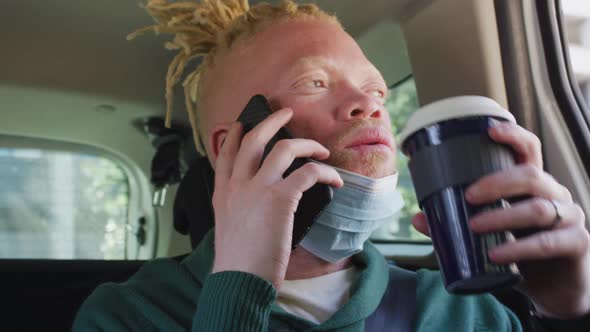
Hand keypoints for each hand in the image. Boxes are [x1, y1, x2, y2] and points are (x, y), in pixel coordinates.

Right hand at [211, 108, 342, 289]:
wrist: (239, 280)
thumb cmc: (238, 261)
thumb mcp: (228, 228)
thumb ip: (239, 208)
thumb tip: (260, 203)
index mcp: (223, 192)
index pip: (227, 153)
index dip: (237, 134)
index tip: (244, 124)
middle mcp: (238, 184)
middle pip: (254, 139)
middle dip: (272, 120)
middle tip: (285, 112)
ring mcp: (258, 188)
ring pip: (285, 148)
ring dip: (308, 145)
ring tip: (322, 151)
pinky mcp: (280, 198)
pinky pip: (309, 172)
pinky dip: (326, 173)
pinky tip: (335, 181)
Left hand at [412, 121, 589, 317]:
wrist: (555, 286)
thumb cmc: (521, 249)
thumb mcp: (490, 233)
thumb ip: (457, 224)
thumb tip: (419, 217)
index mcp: (533, 184)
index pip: (529, 150)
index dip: (513, 136)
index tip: (490, 132)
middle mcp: (554, 194)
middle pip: (531, 175)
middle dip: (497, 182)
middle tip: (468, 195)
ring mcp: (569, 218)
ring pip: (538, 208)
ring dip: (503, 216)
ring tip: (474, 226)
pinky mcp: (576, 244)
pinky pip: (548, 243)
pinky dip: (519, 248)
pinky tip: (497, 254)